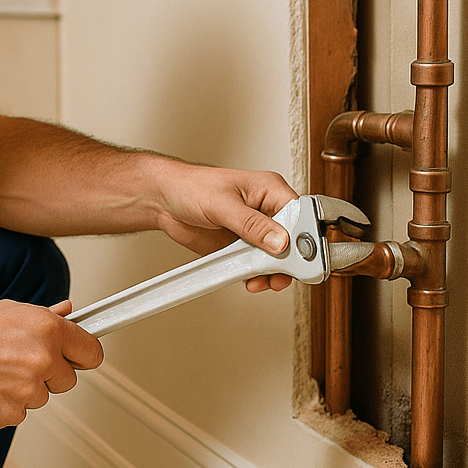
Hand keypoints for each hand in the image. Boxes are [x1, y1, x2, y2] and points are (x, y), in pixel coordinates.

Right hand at [0, 299, 103, 428]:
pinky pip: (21, 412)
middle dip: (51, 373)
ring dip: (26, 389)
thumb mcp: (11, 311)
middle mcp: (43, 359)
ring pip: (43, 397)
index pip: (92, 352)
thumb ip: (46, 315)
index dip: (84, 355)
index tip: (79, 357)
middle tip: (21, 361)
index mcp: (49, 330)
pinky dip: (8, 404)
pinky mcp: (12, 413)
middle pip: (69, 380)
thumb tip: (68, 312)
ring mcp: (29, 390)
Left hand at [153, 165, 299, 292]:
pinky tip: (251, 280)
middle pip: (294, 241)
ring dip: (273, 273)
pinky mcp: (243, 248)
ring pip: (279, 258)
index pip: (300, 214)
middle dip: (288, 261)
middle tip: (279, 273)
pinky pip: (259, 267)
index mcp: (269, 190)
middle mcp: (267, 211)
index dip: (303, 236)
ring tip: (262, 280)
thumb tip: (279, 240)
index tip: (295, 255)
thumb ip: (251, 224)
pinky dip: (258, 277)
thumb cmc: (191, 187)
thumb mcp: (222, 204)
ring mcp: (256, 231)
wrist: (165, 202)